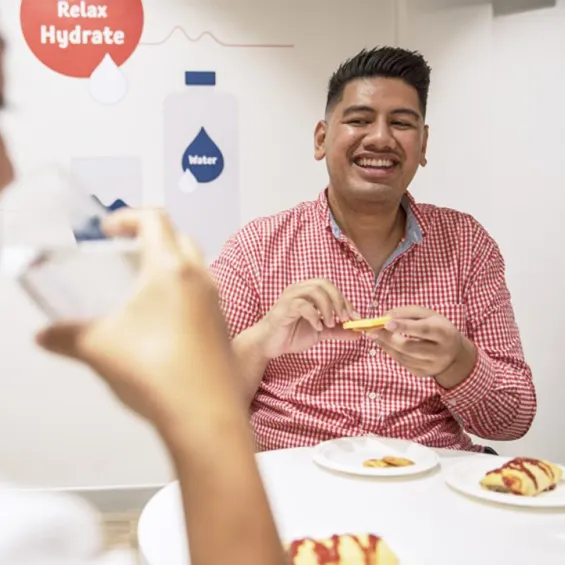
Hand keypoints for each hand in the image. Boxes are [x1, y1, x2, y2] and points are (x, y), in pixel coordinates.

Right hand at [35, 209, 236, 429]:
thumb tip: (44, 335)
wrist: (204, 413)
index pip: (155, 219)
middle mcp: (201, 278)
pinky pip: (205, 294)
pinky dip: (185, 291)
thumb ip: (66, 336)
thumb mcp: (98, 347)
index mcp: (171, 268)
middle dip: (153, 236)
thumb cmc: (153, 369)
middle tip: (127, 252)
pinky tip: (165, 320)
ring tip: (144, 286)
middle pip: (180, 237)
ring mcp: (217, 302)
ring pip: (197, 265)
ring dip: (172, 264)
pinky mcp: (224, 327)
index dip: (128, 216)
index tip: (107, 230)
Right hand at [255, 279, 359, 358]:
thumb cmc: (291, 334)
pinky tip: (317, 327)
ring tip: (330, 324)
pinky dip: (314, 316)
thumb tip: (358, 333)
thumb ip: (338, 330)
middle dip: (339, 300)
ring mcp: (290, 296)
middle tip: (345, 318)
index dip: (345, 301)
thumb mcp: (320, 332)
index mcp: (307, 291)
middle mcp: (299, 289)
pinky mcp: (284, 307)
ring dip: (328, 308)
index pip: (331, 288)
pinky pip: (303, 305)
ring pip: (315, 290)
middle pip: (324, 283)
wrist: (269, 344)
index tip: (355, 317)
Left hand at [369, 306, 475, 387]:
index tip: (386, 323)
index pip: (423, 330)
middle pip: (410, 347)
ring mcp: (432, 366)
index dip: (404, 326)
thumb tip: (385, 316)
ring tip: (373, 335)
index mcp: (445, 333)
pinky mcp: (423, 374)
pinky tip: (383, 343)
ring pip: (403, 357)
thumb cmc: (437, 327)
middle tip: (372, 330)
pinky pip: (402, 363)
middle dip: (388, 338)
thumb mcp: (428, 315)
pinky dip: (390, 352)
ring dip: (385, 345)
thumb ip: (407, 312)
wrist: (453, 353)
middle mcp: (441, 352)